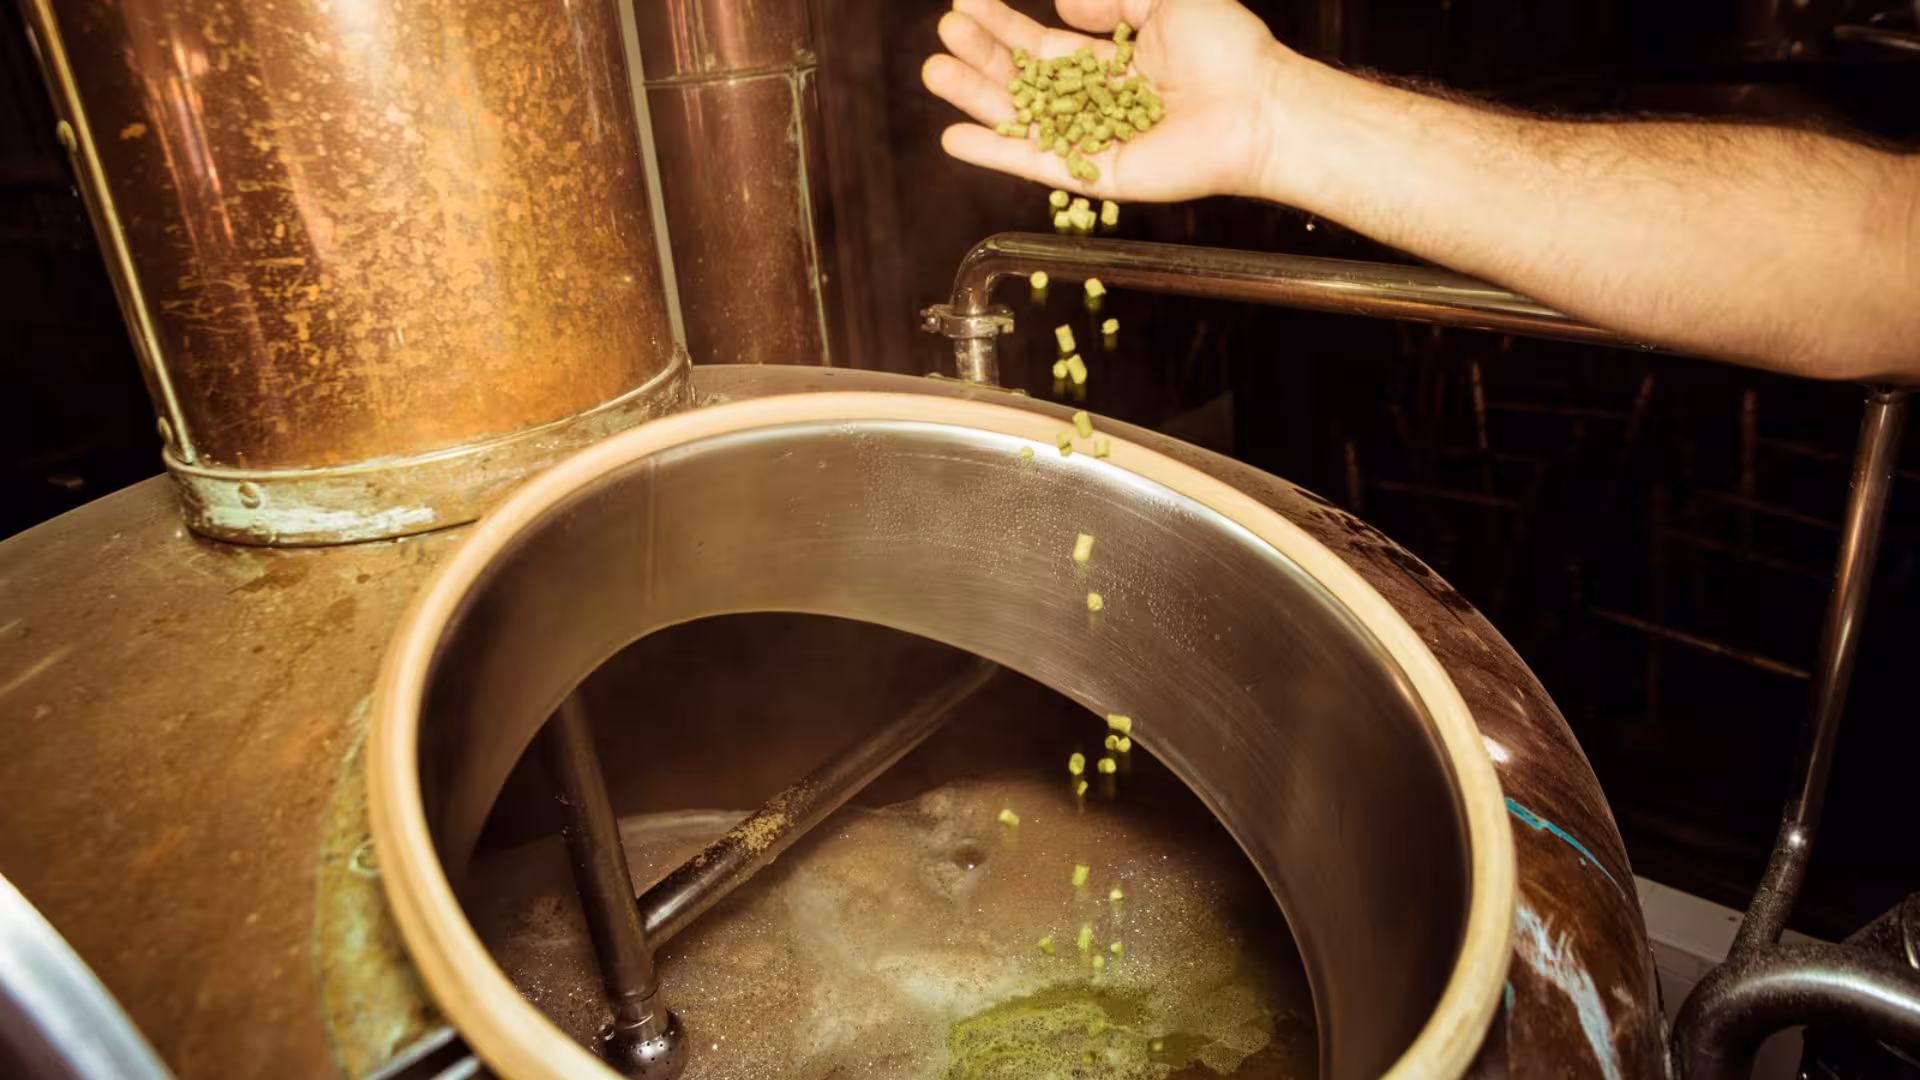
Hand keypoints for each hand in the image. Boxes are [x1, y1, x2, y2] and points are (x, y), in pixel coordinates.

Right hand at [922, 0, 1304, 202]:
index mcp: (1114, 64)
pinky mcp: (1097, 175)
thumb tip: (1059, 3)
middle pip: (1024, 81)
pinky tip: (955, 135)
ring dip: (975, 97)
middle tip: (944, 33)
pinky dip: (994, 152)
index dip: (1003, 26)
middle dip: (981, 56)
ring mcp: (1095, 141)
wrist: (1259, 105)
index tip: (966, 5)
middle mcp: (1099, 104)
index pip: (1043, 47)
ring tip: (937, 71)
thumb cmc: (1230, 52)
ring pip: (1021, 120)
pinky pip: (1037, 163)